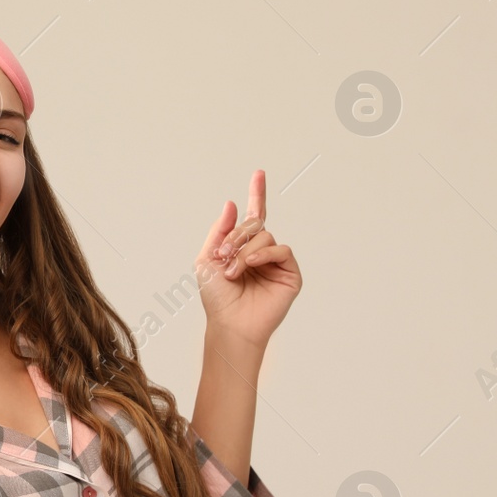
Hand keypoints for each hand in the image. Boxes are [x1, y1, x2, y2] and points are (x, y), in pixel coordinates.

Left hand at [195, 169, 301, 349]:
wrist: (229, 323)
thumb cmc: (217, 297)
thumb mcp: (207, 259)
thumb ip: (219, 231)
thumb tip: (231, 203)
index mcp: (242, 247)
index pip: (253, 216)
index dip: (257, 194)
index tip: (259, 174)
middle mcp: (261, 251)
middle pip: (256, 223)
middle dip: (236, 234)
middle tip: (222, 253)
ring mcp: (276, 261)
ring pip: (266, 236)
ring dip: (244, 250)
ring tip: (232, 271)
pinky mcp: (290, 272)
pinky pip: (281, 249)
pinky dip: (262, 254)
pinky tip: (249, 266)